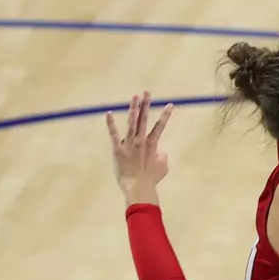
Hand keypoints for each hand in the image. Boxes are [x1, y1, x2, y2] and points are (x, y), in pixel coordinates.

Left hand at [106, 91, 173, 205]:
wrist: (139, 187)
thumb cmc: (151, 179)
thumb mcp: (163, 166)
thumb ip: (162, 155)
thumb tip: (160, 151)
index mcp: (153, 144)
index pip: (160, 126)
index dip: (166, 115)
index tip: (170, 104)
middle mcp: (141, 141)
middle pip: (144, 119)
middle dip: (146, 104)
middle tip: (147, 92)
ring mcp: (129, 144)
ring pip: (132, 122)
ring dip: (134, 108)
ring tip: (135, 96)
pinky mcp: (118, 150)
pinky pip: (114, 135)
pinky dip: (111, 124)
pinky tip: (108, 114)